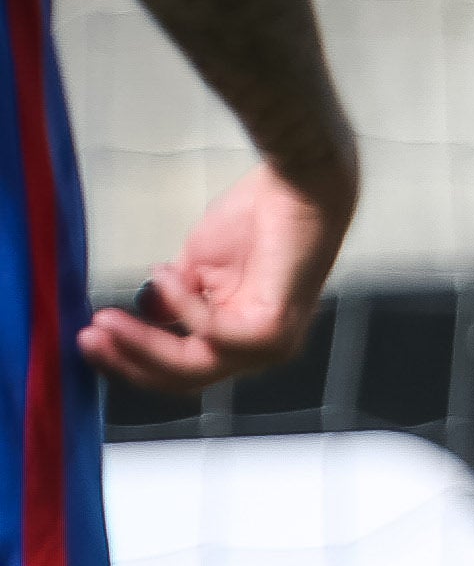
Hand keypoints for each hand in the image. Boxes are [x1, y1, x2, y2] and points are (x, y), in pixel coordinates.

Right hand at [81, 159, 347, 394]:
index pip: (180, 368)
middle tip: (86, 336)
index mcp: (239, 338)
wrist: (296, 187)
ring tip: (106, 315)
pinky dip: (181, 306)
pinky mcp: (275, 327)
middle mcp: (257, 349)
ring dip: (141, 343)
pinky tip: (165, 273)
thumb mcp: (197, 267)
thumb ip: (173, 298)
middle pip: (182, 378)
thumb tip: (142, 315)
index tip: (88, 335)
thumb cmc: (254, 221)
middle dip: (127, 360)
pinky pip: (213, 333)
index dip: (131, 359)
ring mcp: (270, 343)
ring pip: (192, 367)